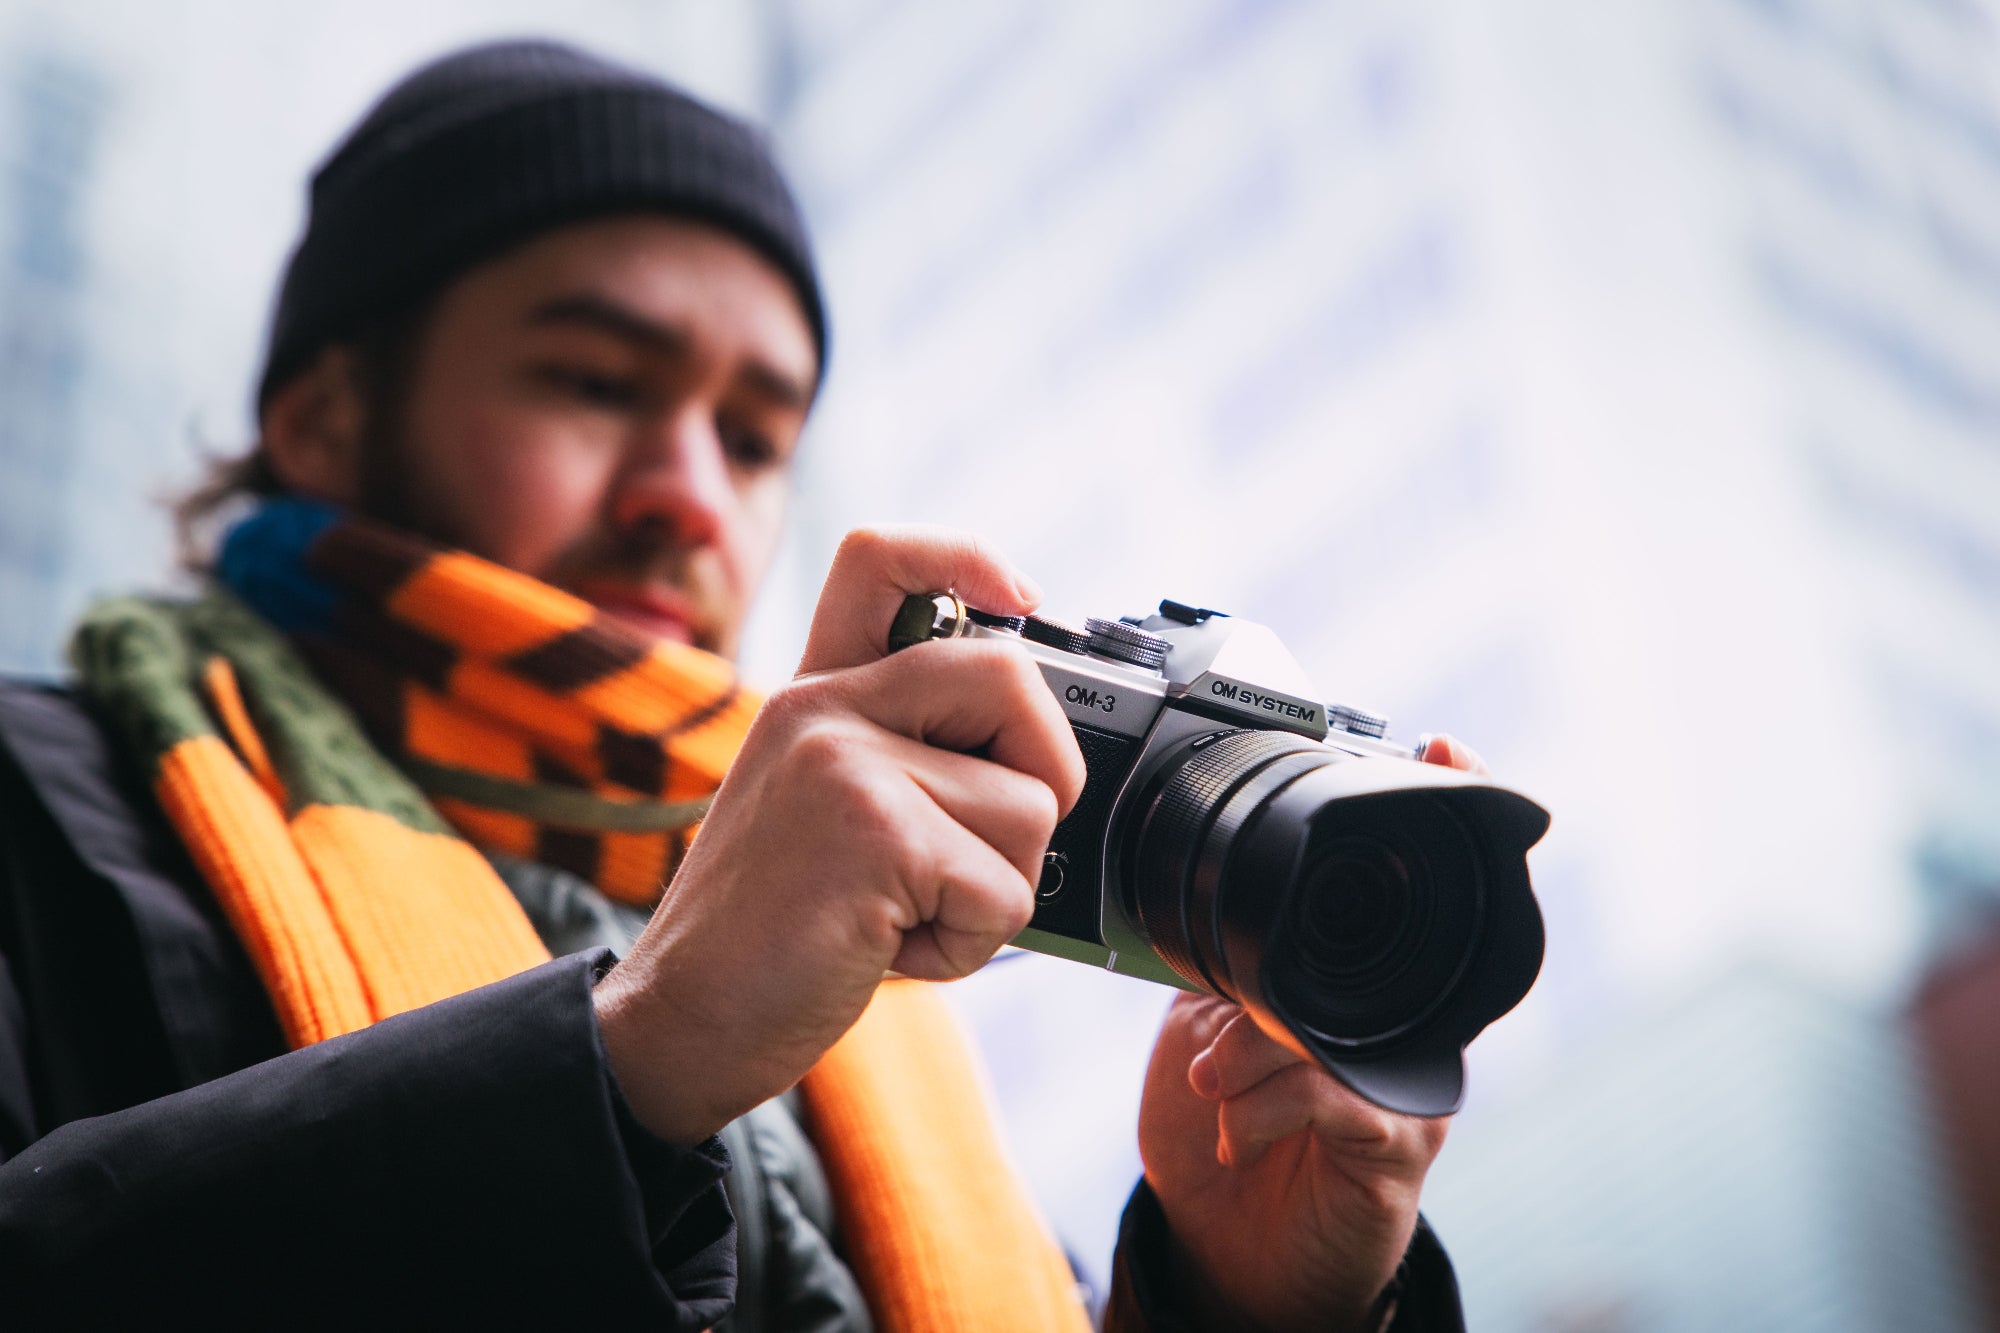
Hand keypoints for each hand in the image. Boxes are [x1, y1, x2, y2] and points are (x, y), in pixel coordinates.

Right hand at [593, 528, 1084, 1143]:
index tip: (1022, 601)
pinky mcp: (874, 834)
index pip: (882, 558)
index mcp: (815, 694)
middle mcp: (823, 708)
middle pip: (1008, 675)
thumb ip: (905, 758)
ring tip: (902, 917)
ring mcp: (844, 762)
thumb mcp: (825, 812)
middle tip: (990, 842)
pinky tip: (887, 950)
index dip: (969, 559)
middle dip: (1045, 770)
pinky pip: (1002, 890)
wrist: (680, 1022)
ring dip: (992, 891)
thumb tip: (1041, 760)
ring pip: (1028, 805)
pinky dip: (966, 944)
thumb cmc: (771, 933)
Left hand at [1135, 735, 1485, 1330]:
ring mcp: (1411, 1083)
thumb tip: (1201, 908)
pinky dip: (1265, 1103)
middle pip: (1406, 940)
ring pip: (1343, 1021)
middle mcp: (1401, 1024)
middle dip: (1352, 928)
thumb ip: (1224, 964)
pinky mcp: (1400, 1143)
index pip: (1414, 889)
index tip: (1438, 746)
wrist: (1225, 1254)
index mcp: (1358, 984)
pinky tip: (1232, 1125)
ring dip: (1260, 1047)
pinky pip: (1335, 1096)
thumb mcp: (1205, 1028)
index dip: (1443, 811)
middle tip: (1264, 968)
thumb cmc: (1222, 1134)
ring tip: (1211, 1077)